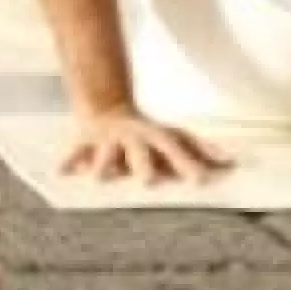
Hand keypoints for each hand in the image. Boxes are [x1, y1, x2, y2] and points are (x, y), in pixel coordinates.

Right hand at [60, 106, 231, 186]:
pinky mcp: (85, 141)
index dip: (186, 162)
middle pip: (140, 151)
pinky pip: (74, 152)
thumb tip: (230, 161)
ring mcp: (108, 139)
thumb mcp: (173, 133)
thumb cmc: (146, 132)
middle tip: (147, 182)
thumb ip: (200, 148)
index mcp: (155, 136)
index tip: (199, 181)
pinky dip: (67, 161)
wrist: (106, 107)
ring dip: (102, 164)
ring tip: (98, 179)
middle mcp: (132, 136)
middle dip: (143, 164)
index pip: (174, 149)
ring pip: (105, 152)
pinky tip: (59, 173)